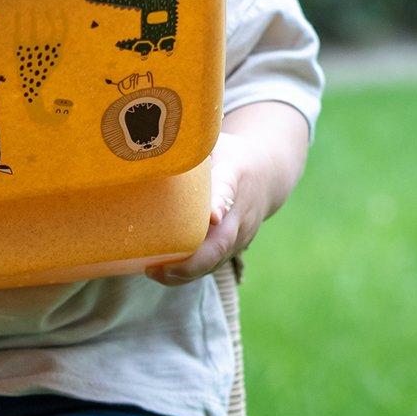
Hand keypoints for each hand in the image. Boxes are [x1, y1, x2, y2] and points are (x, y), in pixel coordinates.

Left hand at [144, 135, 267, 286]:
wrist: (268, 174)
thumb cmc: (228, 155)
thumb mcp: (213, 141)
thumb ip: (189, 146)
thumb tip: (149, 141)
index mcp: (235, 174)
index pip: (228, 189)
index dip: (220, 202)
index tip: (212, 216)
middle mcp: (240, 210)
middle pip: (223, 241)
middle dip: (194, 260)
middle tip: (161, 268)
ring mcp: (241, 233)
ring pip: (217, 259)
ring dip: (187, 272)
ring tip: (153, 273)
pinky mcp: (235, 247)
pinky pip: (213, 264)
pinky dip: (190, 273)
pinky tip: (162, 274)